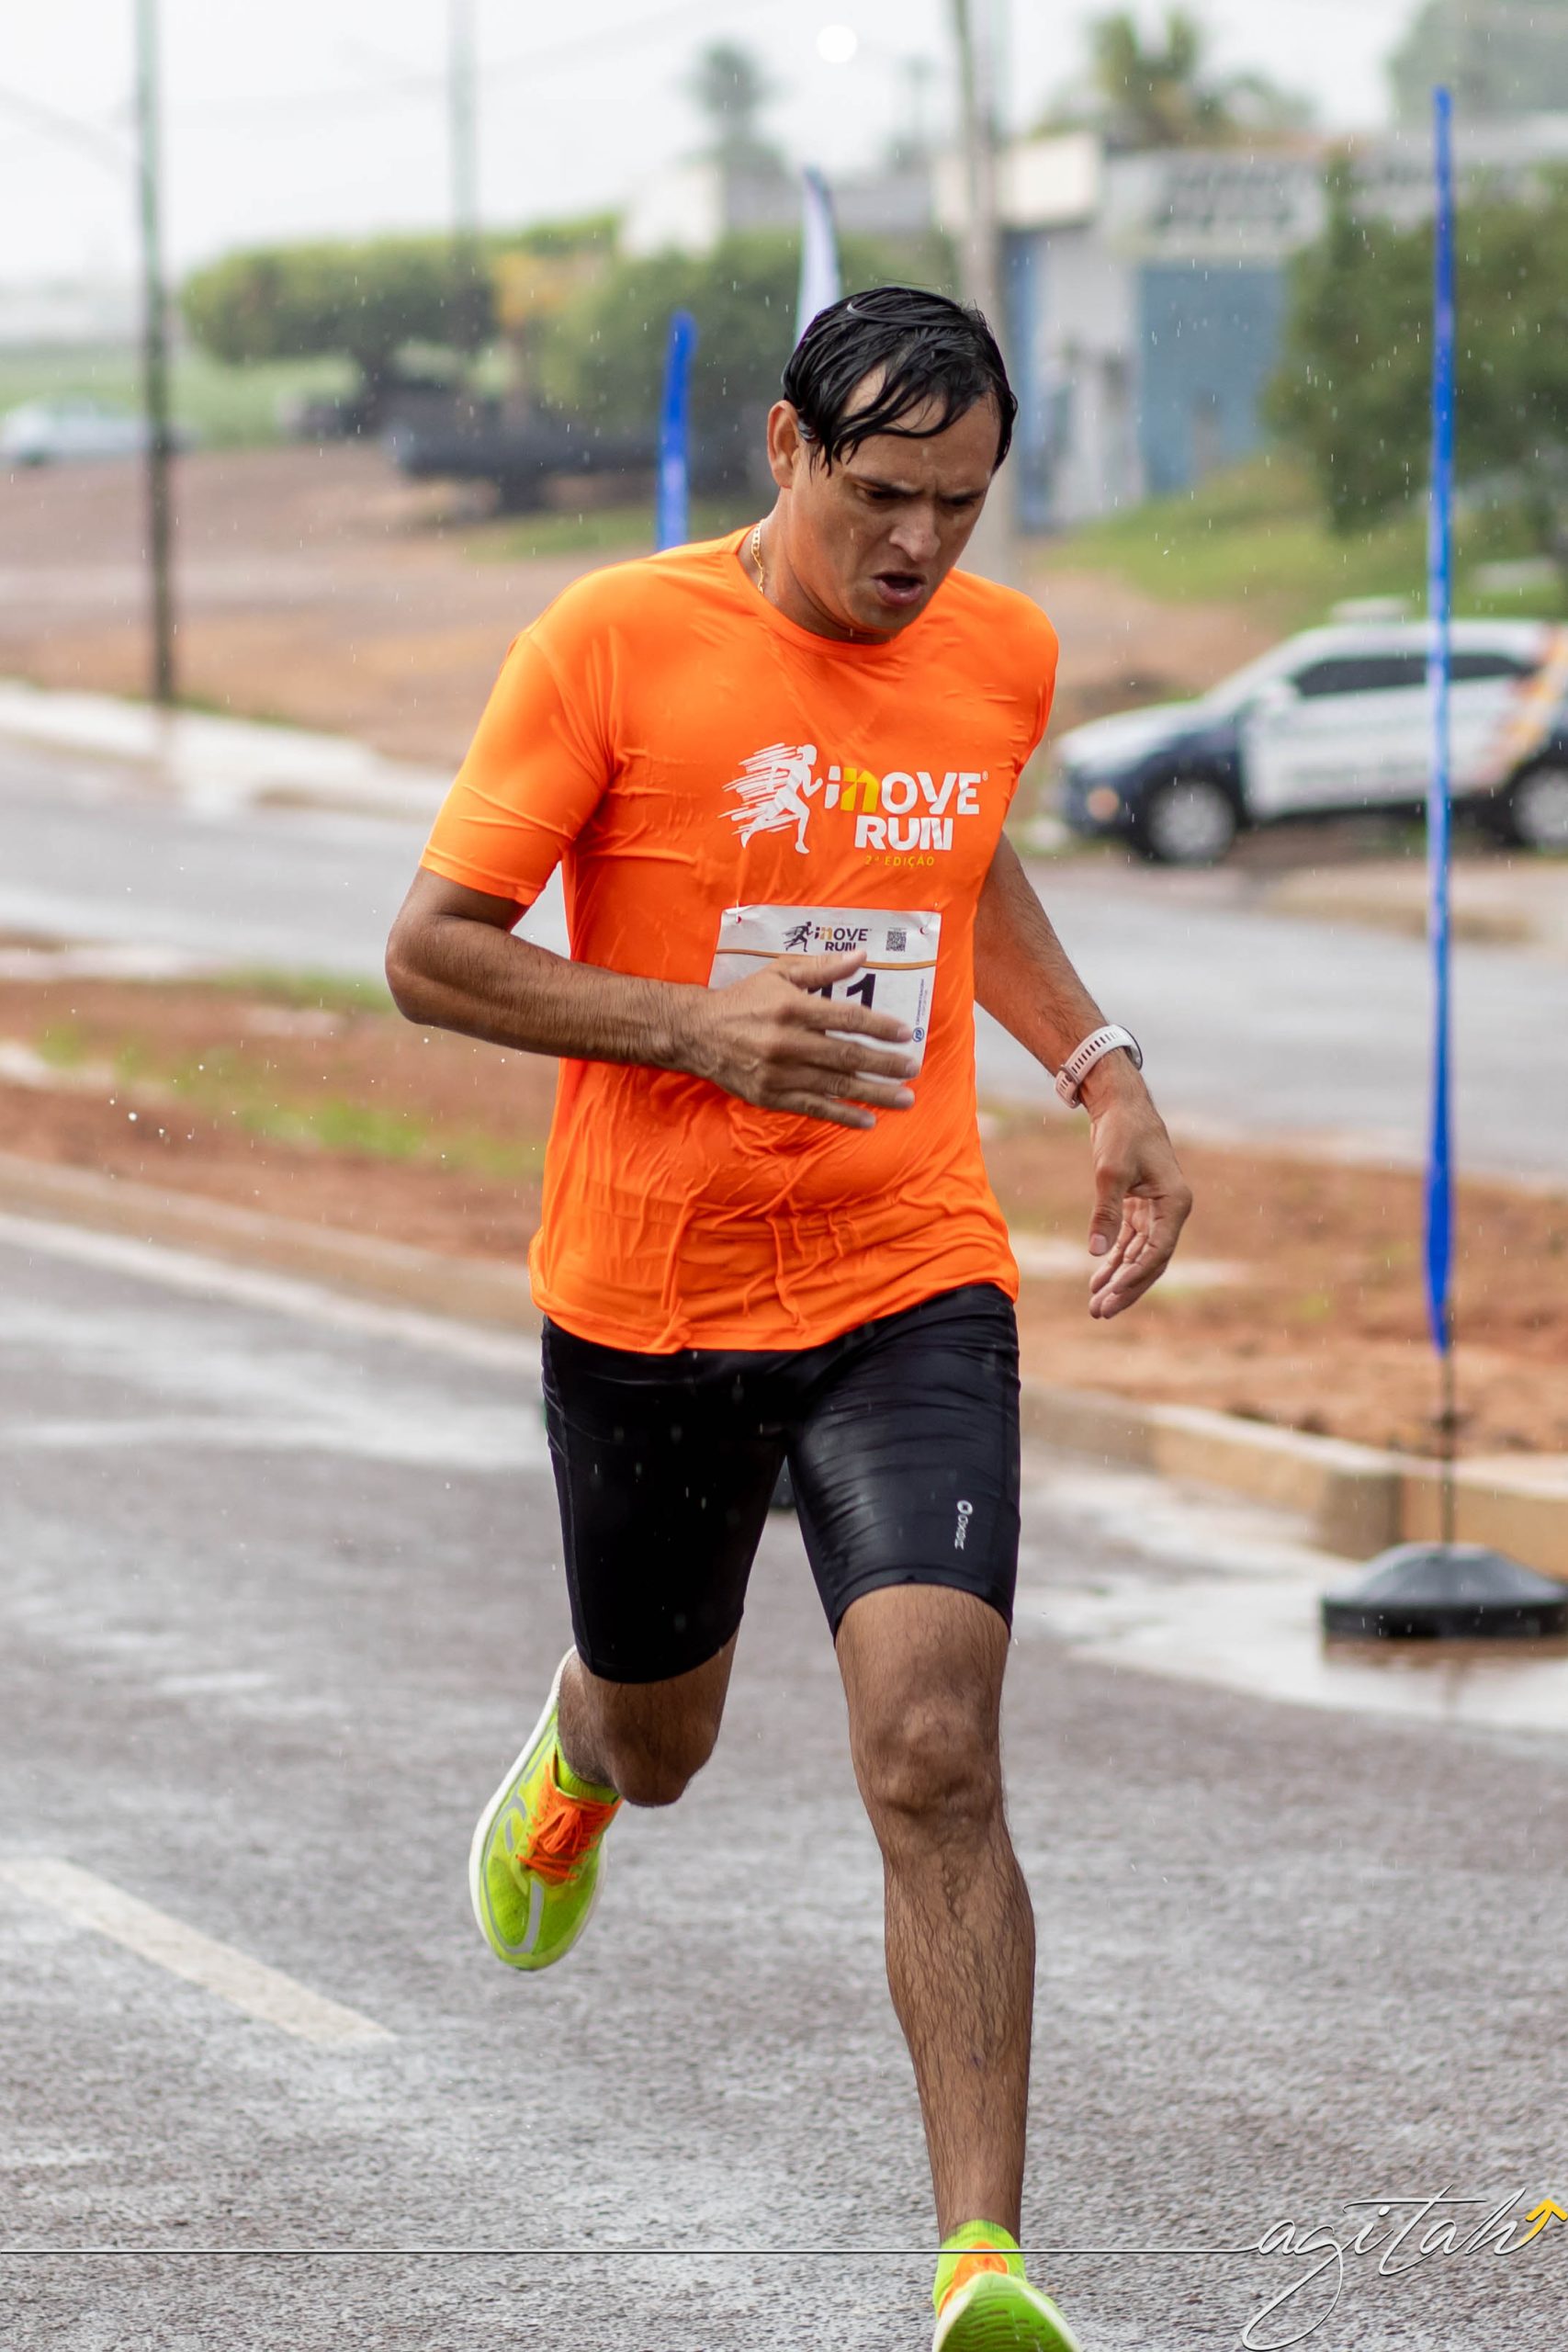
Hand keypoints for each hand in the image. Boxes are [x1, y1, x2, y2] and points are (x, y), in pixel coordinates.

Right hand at [676, 950, 915, 1130]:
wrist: (697, 1033)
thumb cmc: (744, 999)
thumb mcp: (780, 973)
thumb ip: (822, 968)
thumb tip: (861, 957)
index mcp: (792, 1007)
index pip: (846, 1018)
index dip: (880, 1026)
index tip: (906, 1034)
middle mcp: (787, 1041)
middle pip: (847, 1055)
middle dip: (885, 1063)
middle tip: (913, 1069)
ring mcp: (779, 1073)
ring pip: (835, 1086)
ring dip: (874, 1094)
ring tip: (904, 1098)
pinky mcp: (770, 1096)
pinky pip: (813, 1108)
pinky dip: (843, 1115)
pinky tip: (868, 1120)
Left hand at [1081, 1068, 1192, 1318]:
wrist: (1120, 1103)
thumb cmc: (1121, 1132)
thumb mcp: (1109, 1172)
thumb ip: (1105, 1213)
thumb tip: (1096, 1253)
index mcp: (1176, 1203)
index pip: (1158, 1251)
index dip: (1134, 1276)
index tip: (1110, 1295)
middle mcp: (1172, 1210)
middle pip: (1152, 1261)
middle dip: (1126, 1288)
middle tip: (1100, 1312)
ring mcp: (1159, 1209)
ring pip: (1140, 1255)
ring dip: (1119, 1279)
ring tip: (1095, 1305)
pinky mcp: (1142, 1205)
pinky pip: (1131, 1241)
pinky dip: (1115, 1259)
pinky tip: (1097, 1278)